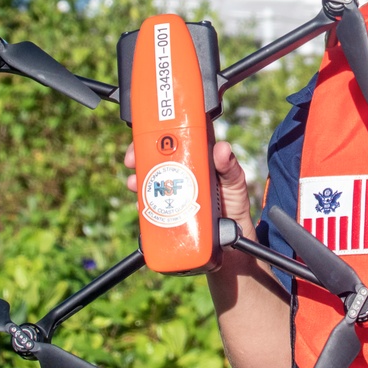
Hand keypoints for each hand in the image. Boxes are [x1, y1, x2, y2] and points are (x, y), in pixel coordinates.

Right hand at [123, 140, 255, 234]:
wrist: (232, 235)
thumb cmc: (233, 201)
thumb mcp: (235, 182)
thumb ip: (230, 166)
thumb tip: (223, 149)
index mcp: (197, 156)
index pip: (176, 136)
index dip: (158, 131)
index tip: (148, 134)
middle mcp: (182, 169)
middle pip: (155, 155)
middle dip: (139, 154)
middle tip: (132, 160)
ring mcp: (173, 189)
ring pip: (149, 178)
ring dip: (137, 178)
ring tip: (134, 183)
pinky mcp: (167, 209)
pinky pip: (150, 202)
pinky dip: (141, 203)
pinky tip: (139, 204)